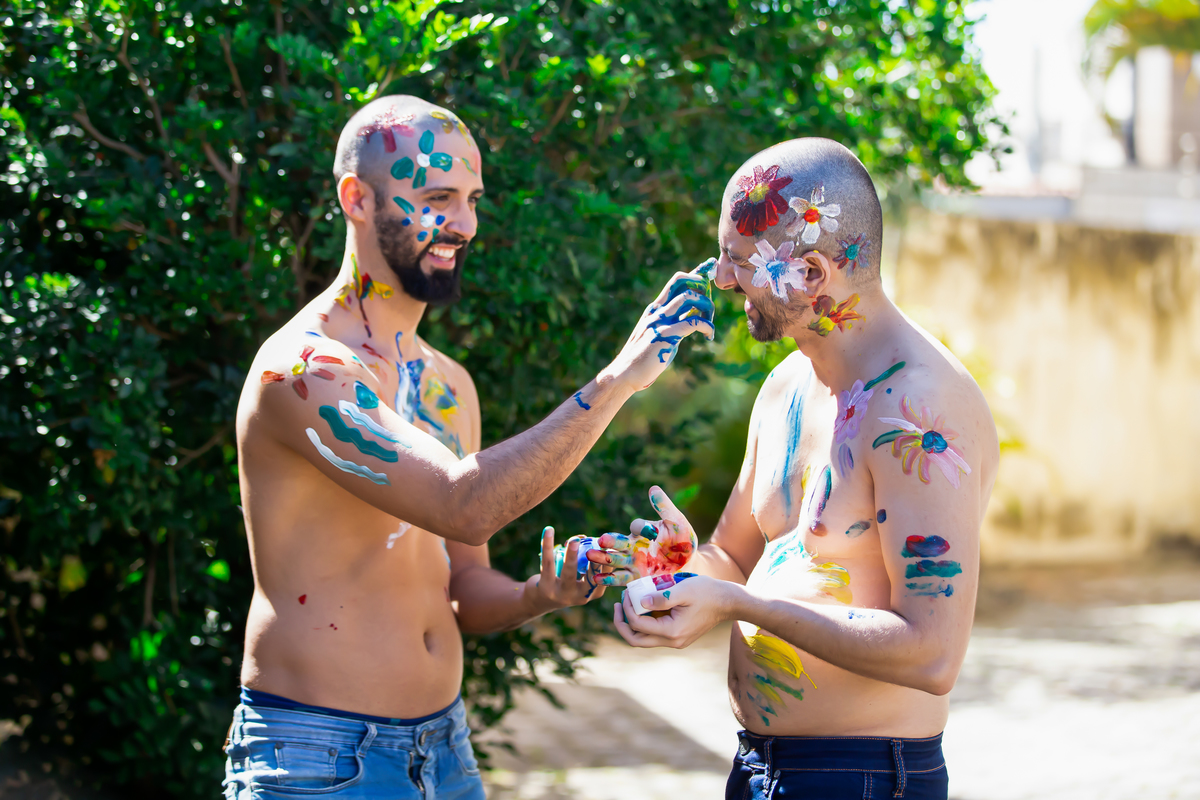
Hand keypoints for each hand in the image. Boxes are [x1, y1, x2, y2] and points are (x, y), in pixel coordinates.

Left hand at [527, 527, 605, 610]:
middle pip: (592, 578)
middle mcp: (580, 596)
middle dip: (597, 561)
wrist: (539, 600)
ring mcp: (562, 594)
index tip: (610, 543)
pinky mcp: (545, 587)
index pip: (606, 576)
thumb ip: (587, 560)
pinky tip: (549, 530)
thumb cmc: (565, 582)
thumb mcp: (581, 576)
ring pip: (569, 571)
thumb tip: (586, 537)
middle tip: (601, 544)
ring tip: (574, 540)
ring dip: (572, 555)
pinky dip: (547, 545)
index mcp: (594, 592)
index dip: (609, 560)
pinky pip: (548, 563)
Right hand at [587, 485, 699, 585]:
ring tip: (590, 556)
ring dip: (602, 557)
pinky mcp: (635, 577)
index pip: (638, 526)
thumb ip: (664, 507)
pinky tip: (598, 579)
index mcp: (644, 531)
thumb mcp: (677, 522)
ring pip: (614, 559)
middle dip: (608, 541)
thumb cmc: (683, 541)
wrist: (690, 565)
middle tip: (601, 541)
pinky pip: (620, 578)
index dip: (641, 528)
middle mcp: (634, 546)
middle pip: (618, 542)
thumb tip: (653, 488)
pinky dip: (608, 578)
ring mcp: (633, 562)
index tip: (648, 532)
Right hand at [605, 260, 715, 390]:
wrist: (626, 373)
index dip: (694, 274)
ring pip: (689, 296)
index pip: (675, 281)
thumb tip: (692, 318)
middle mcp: (657, 310)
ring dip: (706, 304)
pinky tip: (709, 335)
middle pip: (681, 280)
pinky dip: (707, 326)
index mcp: (655, 309)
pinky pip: (694, 321)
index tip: (708, 273)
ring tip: (710, 320)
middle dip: (701, 284)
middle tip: (709, 302)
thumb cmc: (643, 358)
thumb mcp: (658, 334)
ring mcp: (661, 321)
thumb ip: (672, 323)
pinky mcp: (667, 335)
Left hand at [611, 574, 734, 648]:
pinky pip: (654, 634)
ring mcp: (675, 641)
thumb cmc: (707, 592)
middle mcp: (672, 641)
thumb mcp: (682, 590)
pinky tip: (643, 606)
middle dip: (621, 624)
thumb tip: (640, 602)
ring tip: (627, 604)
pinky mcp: (678, 636)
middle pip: (636, 641)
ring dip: (632, 623)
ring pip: (644, 639)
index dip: (627, 609)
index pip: (638, 625)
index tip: (627, 593)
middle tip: (616, 605)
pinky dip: (644, 622)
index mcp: (672, 631)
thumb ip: (661, 597)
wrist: (727, 602)